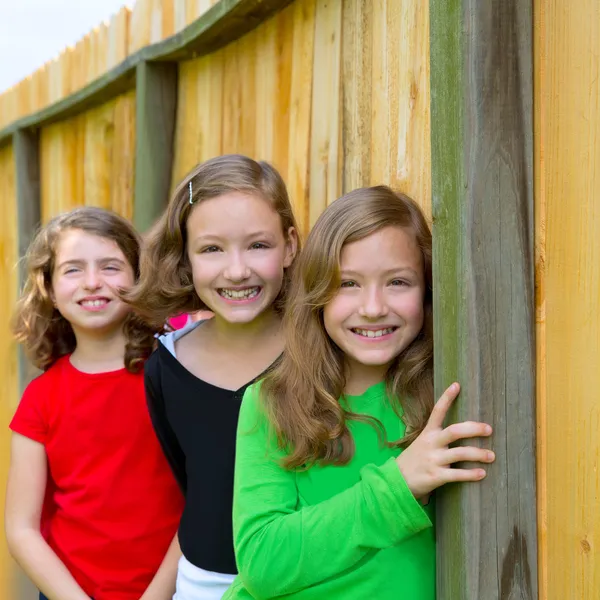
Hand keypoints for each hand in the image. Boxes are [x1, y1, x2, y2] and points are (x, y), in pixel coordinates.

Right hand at [395, 382, 493, 498]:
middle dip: (474, 429)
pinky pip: (457, 475)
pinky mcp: (436, 476)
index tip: (457, 385)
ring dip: (478, 454)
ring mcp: (433, 459)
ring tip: (492, 456)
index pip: (437, 411)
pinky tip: (482, 473)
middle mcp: (431, 443)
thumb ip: (437, 436)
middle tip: (489, 429)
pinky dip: (471, 474)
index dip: (446, 397)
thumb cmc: (414, 459)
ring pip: (460, 454)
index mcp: (428, 433)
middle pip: (455, 431)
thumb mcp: (421, 442)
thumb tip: (460, 429)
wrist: (396, 480)